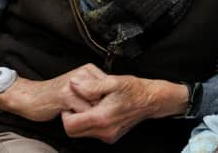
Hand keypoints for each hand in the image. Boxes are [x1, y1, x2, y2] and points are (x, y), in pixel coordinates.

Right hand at [0, 63, 105, 121]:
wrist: (30, 97)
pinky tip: (68, 113)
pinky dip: (80, 117)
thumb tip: (113, 101)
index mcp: (88, 70)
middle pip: (105, 96)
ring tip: (76, 111)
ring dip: (89, 113)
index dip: (107, 101)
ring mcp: (75, 84)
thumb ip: (94, 90)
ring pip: (96, 104)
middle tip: (86, 110)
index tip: (101, 107)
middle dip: (99, 107)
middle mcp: (83, 74)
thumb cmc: (55, 95)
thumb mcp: (78, 88)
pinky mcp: (66, 95)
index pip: (110, 87)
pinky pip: (84, 111)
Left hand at [62, 75, 187, 143]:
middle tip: (79, 104)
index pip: (70, 125)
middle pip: (74, 132)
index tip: (70, 104)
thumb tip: (74, 84)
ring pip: (83, 133)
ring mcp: (109, 135)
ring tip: (91, 105)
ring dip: (82, 120)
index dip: (66, 114)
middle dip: (72, 118)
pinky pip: (93, 133)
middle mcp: (105, 131)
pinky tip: (99, 110)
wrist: (151, 99)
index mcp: (102, 117)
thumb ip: (90, 85)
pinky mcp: (112, 136)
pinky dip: (91, 123)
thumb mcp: (112, 81)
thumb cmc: (134, 89)